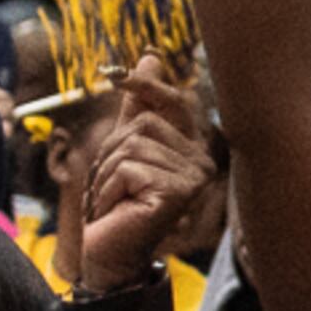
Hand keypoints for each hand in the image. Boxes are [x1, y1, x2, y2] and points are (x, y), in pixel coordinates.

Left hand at [72, 66, 212, 296]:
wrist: (109, 252)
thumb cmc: (116, 202)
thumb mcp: (123, 147)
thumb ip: (138, 106)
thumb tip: (151, 57)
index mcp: (193, 149)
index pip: (172, 103)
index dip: (145, 85)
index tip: (116, 72)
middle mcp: (202, 162)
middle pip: (144, 123)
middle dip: (113, 151)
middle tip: (112, 184)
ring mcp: (194, 178)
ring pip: (132, 146)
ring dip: (108, 173)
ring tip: (115, 200)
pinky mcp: (178, 192)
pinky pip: (128, 168)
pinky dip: (109, 189)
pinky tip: (118, 209)